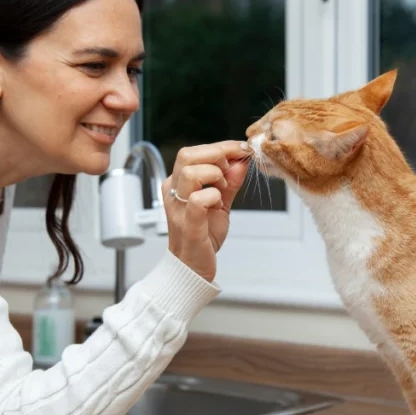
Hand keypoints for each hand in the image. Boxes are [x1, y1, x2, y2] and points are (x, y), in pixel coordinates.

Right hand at [162, 141, 250, 280]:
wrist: (192, 267)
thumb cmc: (202, 235)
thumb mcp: (220, 202)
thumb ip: (230, 181)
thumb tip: (241, 161)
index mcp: (177, 183)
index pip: (193, 152)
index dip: (221, 147)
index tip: (242, 149)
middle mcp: (173, 192)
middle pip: (187, 155)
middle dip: (217, 156)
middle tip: (230, 170)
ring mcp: (178, 207)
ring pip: (191, 173)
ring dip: (215, 175)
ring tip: (223, 189)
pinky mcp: (188, 224)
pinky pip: (198, 200)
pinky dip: (214, 197)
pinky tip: (218, 204)